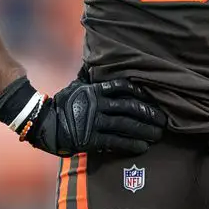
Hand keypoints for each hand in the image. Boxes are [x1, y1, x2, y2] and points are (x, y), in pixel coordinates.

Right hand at [24, 78, 166, 156]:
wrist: (46, 125)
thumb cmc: (63, 104)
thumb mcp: (76, 86)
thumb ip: (90, 77)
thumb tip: (98, 61)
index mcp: (94, 90)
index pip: (121, 87)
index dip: (139, 91)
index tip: (152, 97)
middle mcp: (96, 104)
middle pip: (129, 107)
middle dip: (148, 113)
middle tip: (163, 119)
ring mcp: (94, 122)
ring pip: (125, 125)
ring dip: (144, 130)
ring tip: (158, 134)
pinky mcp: (91, 139)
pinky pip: (115, 141)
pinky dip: (131, 144)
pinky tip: (143, 147)